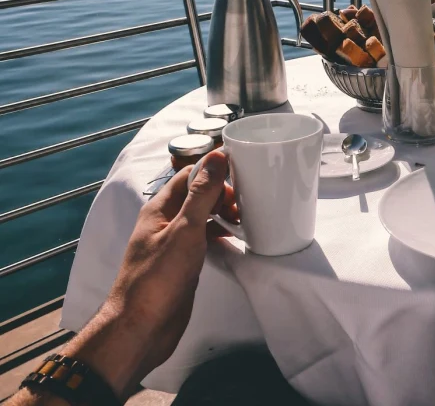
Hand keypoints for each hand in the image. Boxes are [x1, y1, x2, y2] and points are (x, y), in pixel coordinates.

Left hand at [12, 151, 236, 404]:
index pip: (189, 175)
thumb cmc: (156, 281)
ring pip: (202, 216)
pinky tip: (232, 239)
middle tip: (242, 203)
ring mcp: (173, 243)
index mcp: (159, 209)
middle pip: (196, 193)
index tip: (240, 175)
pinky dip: (220, 233)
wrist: (141, 328)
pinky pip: (204, 238)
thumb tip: (216, 156)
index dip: (214, 171)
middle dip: (222, 192)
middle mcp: (165, 223)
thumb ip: (201, 194)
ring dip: (222, 212)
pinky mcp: (182, 263)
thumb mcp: (185, 230)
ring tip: (242, 219)